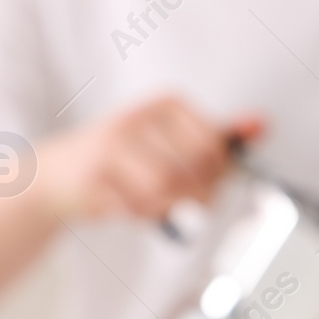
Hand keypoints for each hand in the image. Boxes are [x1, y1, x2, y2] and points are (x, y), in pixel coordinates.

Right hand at [34, 96, 261, 220]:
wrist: (55, 175)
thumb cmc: (125, 158)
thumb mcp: (174, 140)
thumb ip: (220, 137)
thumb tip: (263, 124)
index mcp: (166, 103)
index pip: (215, 149)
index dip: (216, 178)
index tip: (202, 184)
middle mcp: (139, 116)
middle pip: (193, 170)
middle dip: (193, 196)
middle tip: (179, 202)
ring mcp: (111, 144)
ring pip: (165, 191)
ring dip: (163, 207)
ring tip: (148, 203)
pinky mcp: (92, 175)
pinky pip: (135, 207)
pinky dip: (138, 215)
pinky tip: (124, 205)